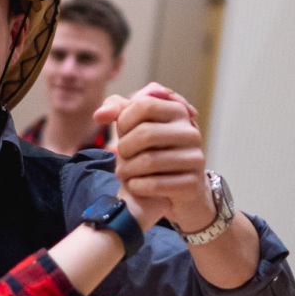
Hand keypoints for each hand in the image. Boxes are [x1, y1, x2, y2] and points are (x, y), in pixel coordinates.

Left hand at [97, 83, 212, 233]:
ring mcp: (195, 158)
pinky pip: (154, 184)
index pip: (144, 105)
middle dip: (124, 148)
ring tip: (124, 173)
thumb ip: (117, 110)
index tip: (123, 133)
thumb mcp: (135, 126)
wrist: (176, 190)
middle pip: (145, 133)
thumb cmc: (150, 151)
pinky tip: (135, 185)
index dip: (125, 120)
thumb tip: (99, 115)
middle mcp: (190, 132)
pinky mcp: (192, 183)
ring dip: (126, 170)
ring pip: (148, 161)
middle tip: (121, 157)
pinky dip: (136, 186)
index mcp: (177, 111)